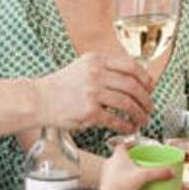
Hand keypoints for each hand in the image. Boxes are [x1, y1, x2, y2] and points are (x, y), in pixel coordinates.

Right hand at [35, 52, 153, 132]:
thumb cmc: (61, 86)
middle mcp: (95, 74)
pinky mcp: (89, 112)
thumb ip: (105, 69)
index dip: (145, 78)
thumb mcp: (83, 67)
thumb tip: (134, 78)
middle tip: (149, 108)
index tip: (150, 88)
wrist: (38, 99)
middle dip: (146, 99)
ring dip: (139, 114)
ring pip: (127, 103)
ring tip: (142, 120)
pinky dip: (126, 126)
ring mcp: (92, 93)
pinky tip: (129, 129)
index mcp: (96, 60)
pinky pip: (115, 120)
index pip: (130, 66)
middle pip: (132, 86)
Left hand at [99, 144, 173, 189]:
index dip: (130, 144)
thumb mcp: (143, 177)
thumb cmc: (121, 185)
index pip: (122, 145)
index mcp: (118, 156)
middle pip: (120, 156)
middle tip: (140, 161)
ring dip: (125, 169)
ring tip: (136, 174)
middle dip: (130, 158)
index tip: (137, 146)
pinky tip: (130, 185)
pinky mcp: (107, 184)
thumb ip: (158, 173)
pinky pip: (115, 178)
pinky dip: (122, 180)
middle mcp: (110, 163)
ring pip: (117, 167)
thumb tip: (171, 172)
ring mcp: (107, 174)